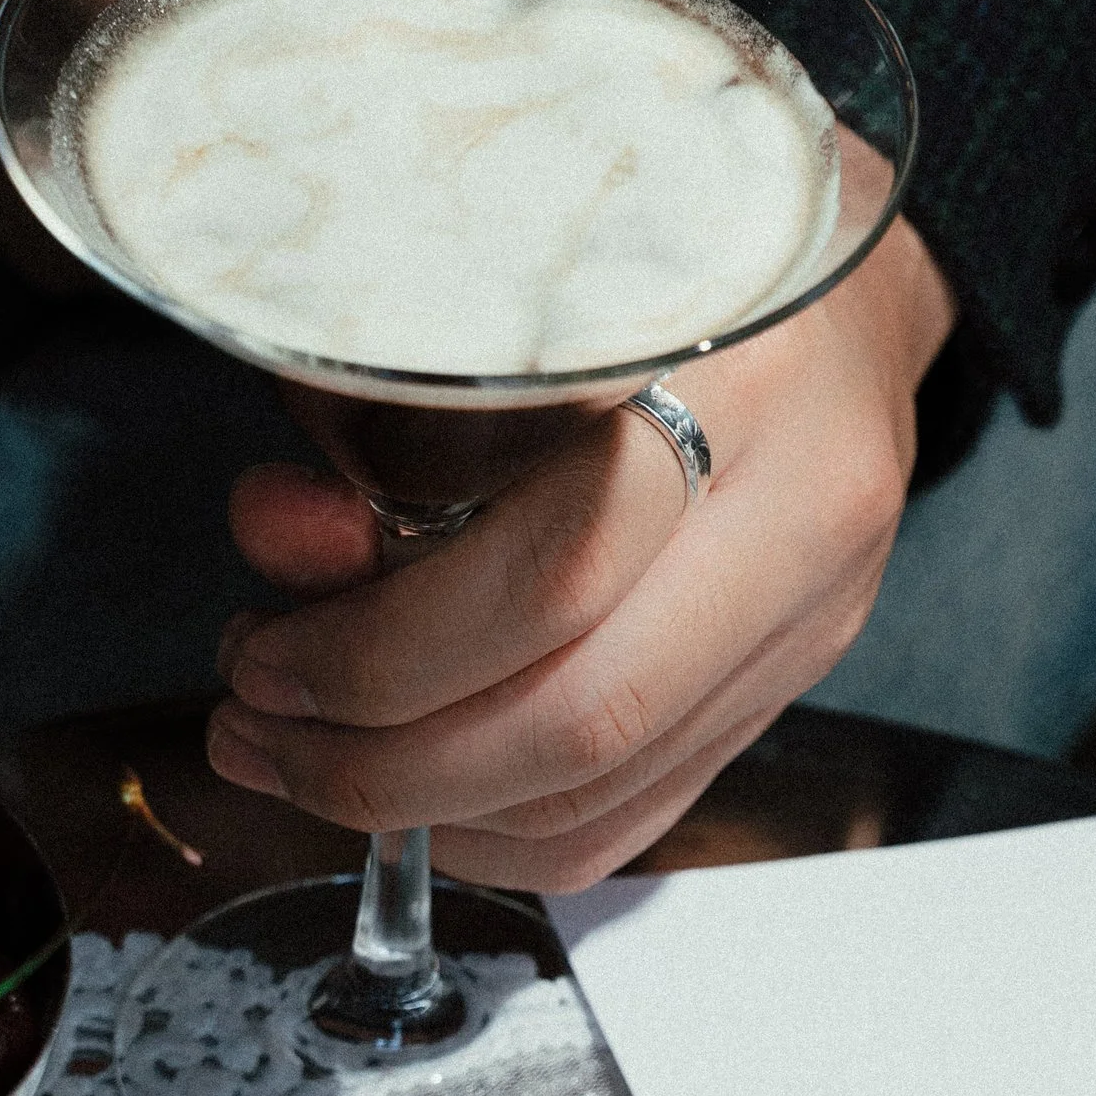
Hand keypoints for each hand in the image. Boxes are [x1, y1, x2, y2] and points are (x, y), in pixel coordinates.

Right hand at [0, 0, 279, 267]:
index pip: (192, 106)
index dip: (277, 146)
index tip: (337, 158)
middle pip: (128, 206)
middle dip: (214, 214)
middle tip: (292, 187)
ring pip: (61, 239)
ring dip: (134, 227)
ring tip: (204, 179)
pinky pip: (0, 216)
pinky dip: (69, 208)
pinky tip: (115, 156)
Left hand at [206, 145, 959, 893]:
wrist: (836, 286)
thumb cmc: (643, 262)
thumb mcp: (489, 295)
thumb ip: (379, 423)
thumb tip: (279, 542)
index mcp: (742, 379)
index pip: (555, 575)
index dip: (381, 653)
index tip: (261, 656)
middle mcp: (801, 518)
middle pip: (582, 715)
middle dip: (381, 761)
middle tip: (258, 730)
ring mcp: (806, 622)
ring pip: (599, 792)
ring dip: (421, 808)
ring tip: (297, 754)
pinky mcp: (783, 688)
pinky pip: (627, 819)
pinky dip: (496, 832)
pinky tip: (408, 794)